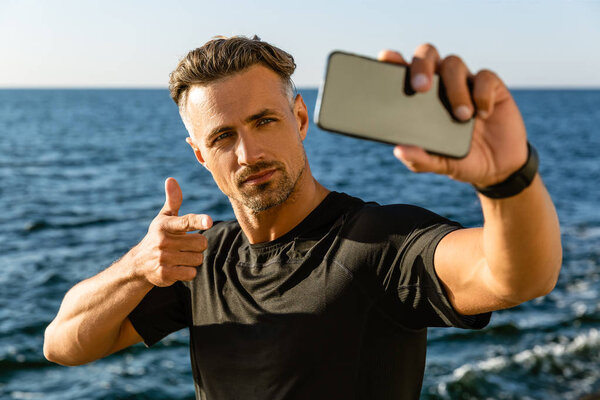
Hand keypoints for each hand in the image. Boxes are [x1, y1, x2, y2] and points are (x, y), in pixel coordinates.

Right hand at [132, 177, 212, 286]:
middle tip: (184, 245)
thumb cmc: (158, 236)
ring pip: (197, 258)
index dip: (198, 221)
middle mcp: (163, 241)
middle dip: (197, 245)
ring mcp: (163, 258)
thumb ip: (173, 201)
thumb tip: (171, 179)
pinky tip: (177, 268)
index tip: (208, 221)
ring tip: (179, 256)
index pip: (186, 221)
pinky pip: (191, 273)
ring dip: (193, 259)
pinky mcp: (165, 274)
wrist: (139, 264)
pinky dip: (188, 272)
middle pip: (201, 243)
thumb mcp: (164, 218)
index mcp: (165, 225)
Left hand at [379, 44, 527, 186]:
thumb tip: (399, 151)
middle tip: (421, 88)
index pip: (403, 70)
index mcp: (420, 98)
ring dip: (454, 89)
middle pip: (427, 54)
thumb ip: (419, 159)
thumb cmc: (461, 159)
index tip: (386, 58)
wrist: (498, 166)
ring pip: (453, 63)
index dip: (393, 60)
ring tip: (462, 117)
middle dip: (421, 65)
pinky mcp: (491, 86)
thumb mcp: (439, 164)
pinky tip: (483, 114)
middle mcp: (440, 83)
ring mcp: (465, 82)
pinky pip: (484, 77)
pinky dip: (482, 94)